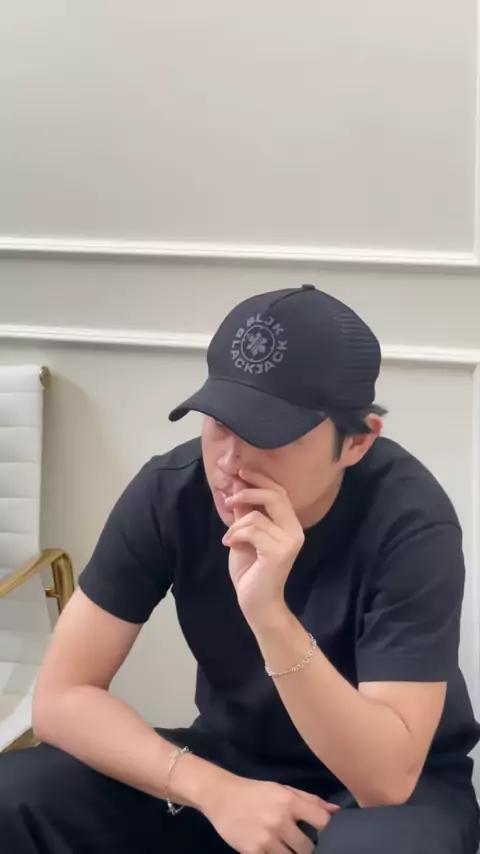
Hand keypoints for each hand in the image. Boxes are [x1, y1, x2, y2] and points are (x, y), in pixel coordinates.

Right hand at [201, 772, 338, 853]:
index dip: (330, 833)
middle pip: (308, 848)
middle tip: (308, 849)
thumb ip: (310, 800)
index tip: (332, 838)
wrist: (221, 796)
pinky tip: (275, 853)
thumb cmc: (256, 792)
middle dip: (310, 851)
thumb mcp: (283, 789)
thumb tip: (337, 812)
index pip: (321, 822)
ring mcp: (266, 838)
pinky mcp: (252, 852)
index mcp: (289, 802)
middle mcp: (280, 821)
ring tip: (292, 850)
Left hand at [222, 470, 303, 622]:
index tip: (240, 472)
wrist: (256, 601)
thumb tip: (237, 484)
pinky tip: (229, 544)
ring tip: (228, 538)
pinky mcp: (280, 552)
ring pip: (256, 516)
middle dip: (248, 491)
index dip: (260, 478)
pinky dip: (235, 534)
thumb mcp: (244, 533)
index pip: (279, 491)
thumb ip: (244, 511)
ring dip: (235, 524)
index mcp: (289, 523)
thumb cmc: (250, 568)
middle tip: (229, 499)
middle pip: (275, 495)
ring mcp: (290, 541)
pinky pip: (252, 530)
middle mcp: (294, 530)